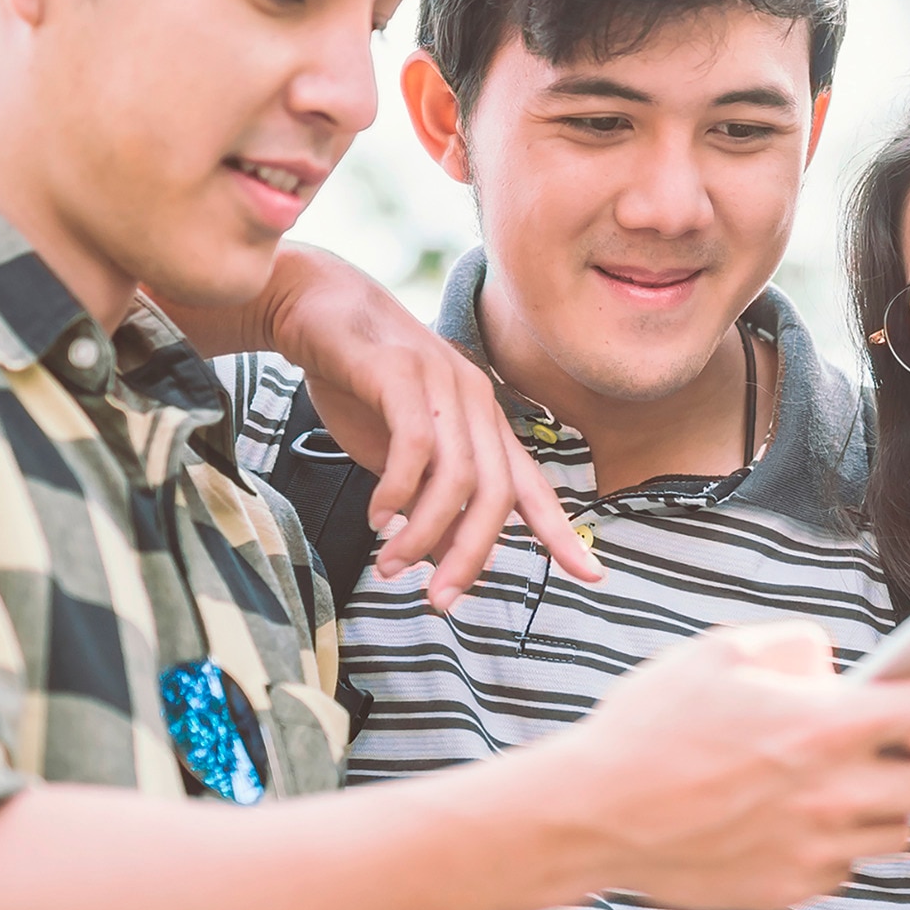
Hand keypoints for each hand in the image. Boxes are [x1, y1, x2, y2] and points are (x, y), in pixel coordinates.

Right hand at [256, 246, 600, 612]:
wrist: (317, 308)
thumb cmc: (362, 385)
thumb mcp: (400, 458)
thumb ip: (428, 504)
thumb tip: (447, 564)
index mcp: (485, 424)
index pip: (531, 488)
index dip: (561, 534)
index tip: (591, 577)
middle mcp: (476, 403)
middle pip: (497, 494)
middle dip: (473, 556)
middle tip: (439, 601)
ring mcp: (443, 384)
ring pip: (457, 477)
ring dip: (423, 533)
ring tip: (392, 565)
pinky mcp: (402, 373)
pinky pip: (415, 446)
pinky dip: (397, 490)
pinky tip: (376, 516)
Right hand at [539, 620, 909, 909]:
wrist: (590, 816)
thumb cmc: (650, 726)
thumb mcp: (719, 652)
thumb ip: (796, 646)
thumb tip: (836, 664)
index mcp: (821, 726)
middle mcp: (830, 794)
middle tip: (903, 744)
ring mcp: (812, 850)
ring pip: (896, 833)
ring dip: (886, 803)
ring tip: (841, 779)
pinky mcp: (789, 889)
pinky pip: (843, 866)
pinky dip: (836, 840)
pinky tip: (792, 815)